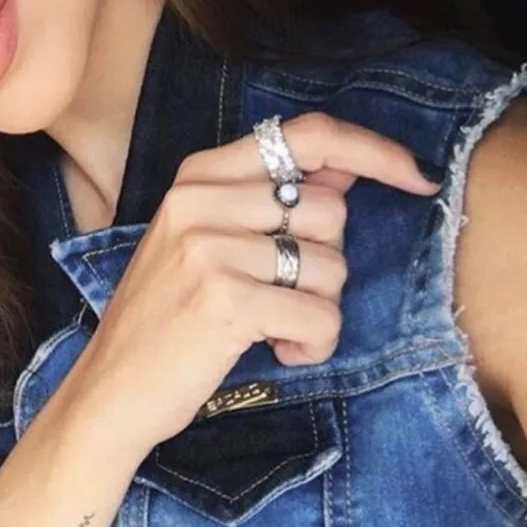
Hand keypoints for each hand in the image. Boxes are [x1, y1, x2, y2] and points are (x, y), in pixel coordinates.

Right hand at [66, 112, 439, 456]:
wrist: (110, 391)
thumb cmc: (167, 320)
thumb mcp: (205, 241)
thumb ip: (267, 201)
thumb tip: (347, 169)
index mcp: (197, 176)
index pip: (307, 135)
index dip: (373, 151)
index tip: (416, 179)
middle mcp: (199, 200)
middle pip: (331, 211)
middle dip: (325, 266)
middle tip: (279, 295)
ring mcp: (209, 248)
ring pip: (332, 267)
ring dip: (318, 311)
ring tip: (270, 327)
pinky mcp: (224, 299)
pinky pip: (321, 316)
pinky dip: (311, 344)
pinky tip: (273, 350)